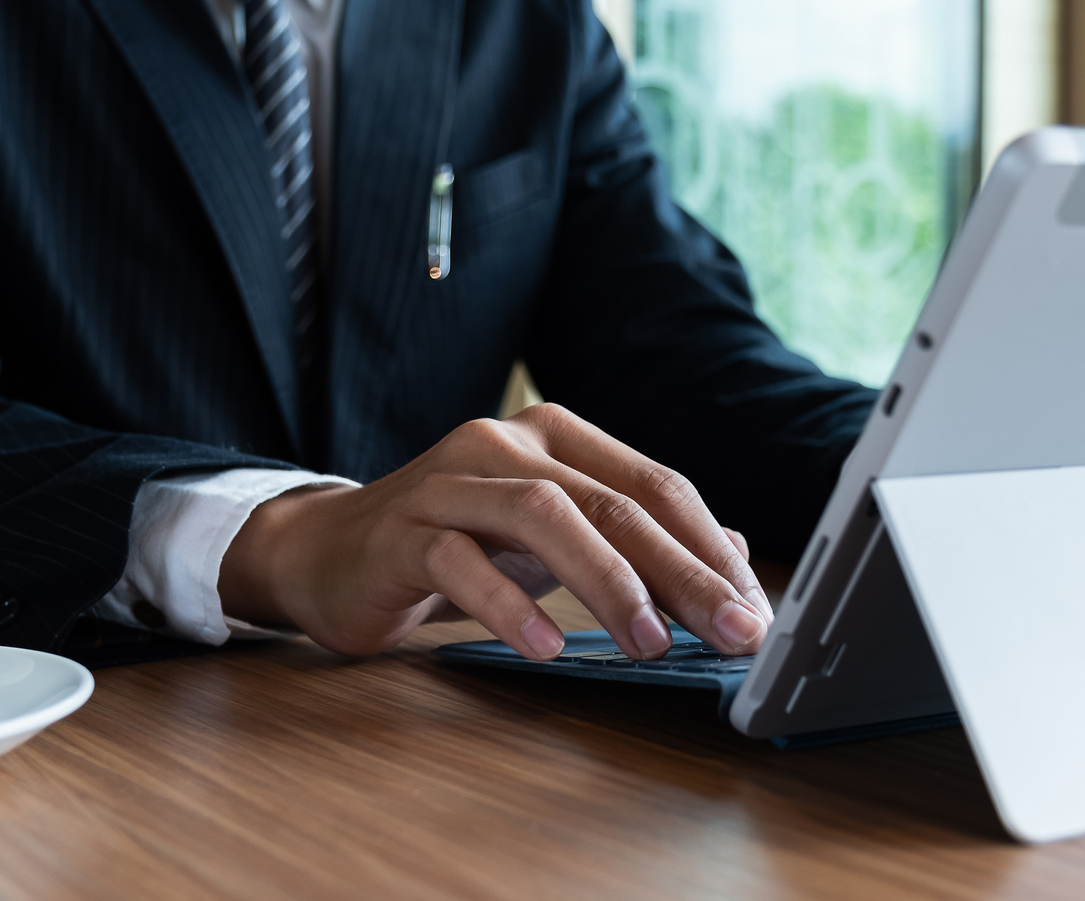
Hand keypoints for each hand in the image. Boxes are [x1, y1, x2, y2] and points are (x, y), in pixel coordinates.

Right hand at [217, 403, 772, 660]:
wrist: (330, 553)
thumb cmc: (458, 544)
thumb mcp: (554, 540)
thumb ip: (635, 540)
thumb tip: (734, 556)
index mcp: (556, 437)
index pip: (653, 485)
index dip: (709, 549)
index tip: (754, 614)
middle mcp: (505, 443)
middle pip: (611, 501)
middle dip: (681, 571)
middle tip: (730, 631)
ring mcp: (449, 482)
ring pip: (542, 515)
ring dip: (606, 581)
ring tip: (650, 643)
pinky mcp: (400, 531)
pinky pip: (459, 561)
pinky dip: (508, 604)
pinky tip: (544, 648)